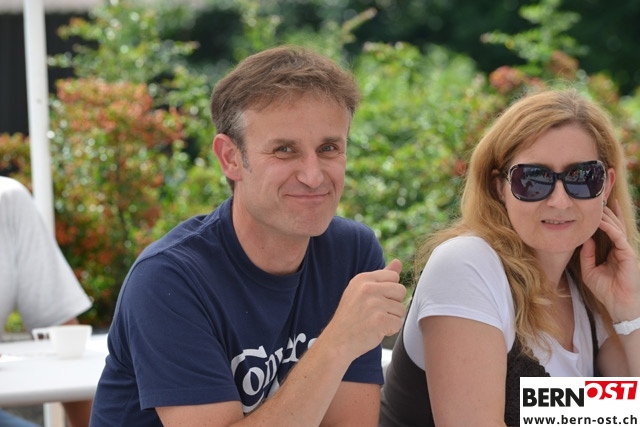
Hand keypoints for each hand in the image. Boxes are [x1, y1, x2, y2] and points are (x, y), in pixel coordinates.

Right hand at [321, 259, 406, 360]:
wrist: (337, 341)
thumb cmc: (351, 316)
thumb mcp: (361, 291)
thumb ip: (381, 276)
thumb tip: (398, 262)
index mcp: (363, 278)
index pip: (393, 276)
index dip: (389, 291)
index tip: (375, 300)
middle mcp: (368, 288)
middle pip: (401, 290)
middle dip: (393, 304)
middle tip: (376, 312)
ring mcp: (374, 304)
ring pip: (401, 309)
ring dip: (391, 318)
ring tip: (374, 322)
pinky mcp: (380, 320)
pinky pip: (398, 323)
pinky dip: (389, 330)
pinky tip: (375, 331)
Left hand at [580, 199, 639, 321]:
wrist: (618, 304)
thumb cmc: (606, 290)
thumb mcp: (589, 270)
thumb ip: (586, 254)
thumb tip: (584, 238)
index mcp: (612, 251)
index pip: (607, 230)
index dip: (601, 218)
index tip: (592, 207)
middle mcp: (620, 248)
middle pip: (613, 224)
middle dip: (606, 211)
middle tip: (597, 197)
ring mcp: (625, 249)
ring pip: (616, 227)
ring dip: (606, 215)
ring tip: (596, 204)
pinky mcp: (628, 253)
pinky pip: (617, 236)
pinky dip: (608, 227)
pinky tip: (599, 220)